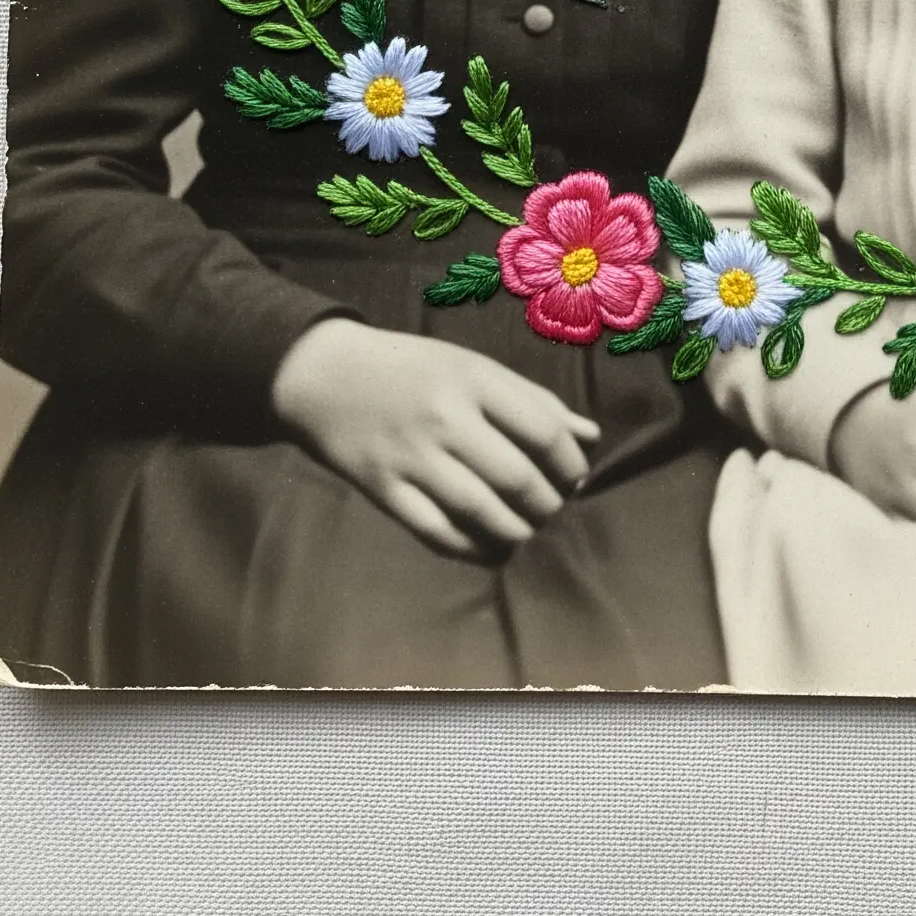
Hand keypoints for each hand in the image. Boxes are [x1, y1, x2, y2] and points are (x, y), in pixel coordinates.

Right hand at [270, 319, 600, 560]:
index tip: (575, 475)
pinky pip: (438, 533)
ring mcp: (411, 457)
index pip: (543, 430)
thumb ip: (532, 400)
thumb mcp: (473, 366)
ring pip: (481, 512)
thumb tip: (590, 436)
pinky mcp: (383, 490)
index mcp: (473, 379)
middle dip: (548, 504)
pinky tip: (491, 546)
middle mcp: (444, 417)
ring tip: (527, 528)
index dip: (571, 463)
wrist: (325, 376)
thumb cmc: (413, 368)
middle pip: (517, 478)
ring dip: (517, 531)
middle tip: (552, 507)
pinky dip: (473, 548)